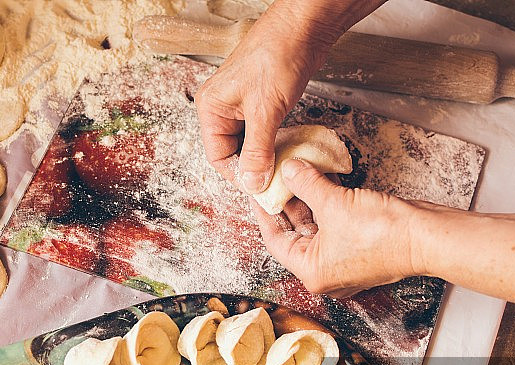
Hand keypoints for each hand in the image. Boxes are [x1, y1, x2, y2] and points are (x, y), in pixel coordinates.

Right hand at [195, 0, 384, 194]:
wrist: (304, 26)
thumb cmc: (278, 56)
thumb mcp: (266, 111)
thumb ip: (257, 151)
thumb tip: (251, 184)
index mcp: (211, 108)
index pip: (217, 156)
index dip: (238, 175)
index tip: (260, 188)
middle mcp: (221, 108)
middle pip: (231, 152)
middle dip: (252, 167)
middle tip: (274, 181)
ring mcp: (241, 104)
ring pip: (248, 143)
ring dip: (264, 156)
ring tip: (282, 167)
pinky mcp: (260, 101)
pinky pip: (261, 132)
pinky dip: (273, 143)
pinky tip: (287, 149)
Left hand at [252, 159, 419, 297]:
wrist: (428, 237)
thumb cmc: (384, 233)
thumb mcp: (335, 203)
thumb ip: (306, 184)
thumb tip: (289, 169)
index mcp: (311, 272)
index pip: (275, 241)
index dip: (264, 213)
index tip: (258, 192)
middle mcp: (324, 272)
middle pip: (294, 234)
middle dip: (287, 204)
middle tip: (276, 179)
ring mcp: (343, 261)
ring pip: (315, 227)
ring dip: (307, 201)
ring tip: (295, 174)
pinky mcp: (359, 248)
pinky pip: (333, 225)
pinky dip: (326, 204)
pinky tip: (320, 180)